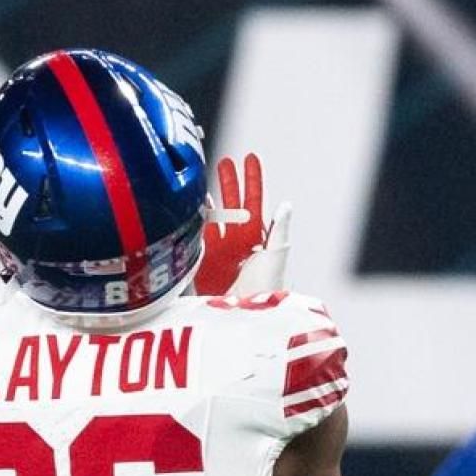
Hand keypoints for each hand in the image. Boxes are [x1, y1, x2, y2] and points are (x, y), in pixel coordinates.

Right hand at [197, 153, 276, 296]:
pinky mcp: (202, 263)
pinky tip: (190, 207)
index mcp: (258, 238)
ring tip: (203, 181)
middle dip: (229, 182)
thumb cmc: (267, 290)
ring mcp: (219, 252)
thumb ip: (279, 231)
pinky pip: (196, 236)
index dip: (253, 180)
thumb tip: (286, 205)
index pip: (256, 201)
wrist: (244, 317)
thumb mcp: (276, 257)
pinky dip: (193, 221)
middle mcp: (238, 242)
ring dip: (209, 199)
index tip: (250, 158)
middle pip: (233, 204)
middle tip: (224, 162)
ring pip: (213, 217)